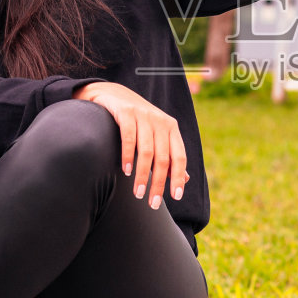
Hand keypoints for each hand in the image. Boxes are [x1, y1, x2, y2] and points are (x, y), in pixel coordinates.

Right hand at [73, 82, 186, 208]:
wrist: (112, 94)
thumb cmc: (136, 120)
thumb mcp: (156, 135)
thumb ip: (169, 155)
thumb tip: (185, 179)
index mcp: (171, 128)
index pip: (179, 156)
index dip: (178, 177)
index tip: (175, 197)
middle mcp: (160, 121)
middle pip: (163, 158)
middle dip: (158, 183)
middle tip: (152, 203)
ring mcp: (143, 115)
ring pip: (147, 151)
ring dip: (142, 175)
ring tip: (138, 193)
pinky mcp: (126, 112)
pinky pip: (129, 138)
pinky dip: (128, 156)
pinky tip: (126, 171)